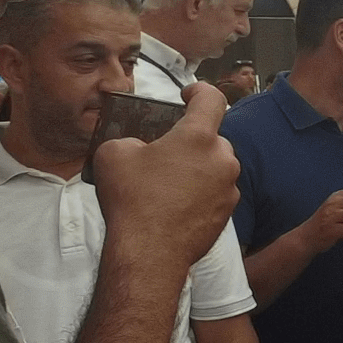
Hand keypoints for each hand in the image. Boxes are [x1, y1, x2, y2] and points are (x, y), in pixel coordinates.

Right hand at [95, 82, 239, 269]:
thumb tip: (139, 147)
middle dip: (192, 140)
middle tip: (167, 150)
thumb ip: (131, 138)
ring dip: (197, 166)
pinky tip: (176, 202)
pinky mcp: (227, 211)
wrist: (149, 251)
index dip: (199, 91)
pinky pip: (215, 191)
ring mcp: (228, 187)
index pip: (211, 98)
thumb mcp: (114, 154)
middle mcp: (222, 159)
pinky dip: (200, 191)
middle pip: (212, 137)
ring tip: (168, 180)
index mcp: (199, 137)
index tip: (188, 94)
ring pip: (216, 165)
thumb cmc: (133, 200)